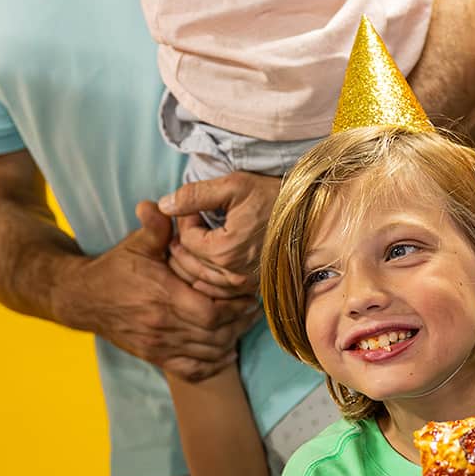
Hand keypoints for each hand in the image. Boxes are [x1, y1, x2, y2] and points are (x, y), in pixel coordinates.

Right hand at [71, 203, 259, 379]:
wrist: (83, 298)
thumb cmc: (115, 268)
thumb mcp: (136, 244)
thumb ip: (155, 226)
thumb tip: (161, 203)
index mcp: (162, 295)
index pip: (209, 311)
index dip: (235, 307)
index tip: (249, 296)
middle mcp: (161, 324)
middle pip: (214, 334)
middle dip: (240, 323)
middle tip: (254, 310)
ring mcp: (157, 344)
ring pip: (206, 352)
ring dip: (231, 341)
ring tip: (244, 325)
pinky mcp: (152, 355)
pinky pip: (190, 369)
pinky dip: (212, 365)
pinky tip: (226, 352)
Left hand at [158, 173, 281, 298]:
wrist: (311, 215)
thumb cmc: (274, 197)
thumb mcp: (234, 186)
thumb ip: (195, 195)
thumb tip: (163, 205)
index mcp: (224, 250)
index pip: (186, 240)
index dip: (185, 220)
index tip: (196, 207)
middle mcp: (233, 274)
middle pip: (189, 263)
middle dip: (185, 241)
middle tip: (194, 220)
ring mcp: (244, 284)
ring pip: (200, 278)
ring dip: (193, 259)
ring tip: (198, 237)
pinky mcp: (253, 287)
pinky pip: (218, 289)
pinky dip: (207, 276)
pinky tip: (210, 259)